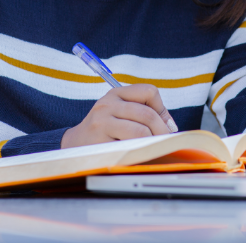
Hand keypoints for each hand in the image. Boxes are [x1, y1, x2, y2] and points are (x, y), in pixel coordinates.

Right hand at [61, 84, 175, 147]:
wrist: (74, 145)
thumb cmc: (104, 130)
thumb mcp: (119, 113)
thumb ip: (142, 113)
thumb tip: (170, 126)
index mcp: (116, 93)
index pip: (149, 91)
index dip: (162, 109)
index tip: (166, 125)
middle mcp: (108, 104)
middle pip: (147, 114)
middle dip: (162, 131)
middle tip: (166, 143)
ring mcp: (102, 122)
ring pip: (140, 131)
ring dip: (153, 142)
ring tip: (154, 149)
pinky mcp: (99, 141)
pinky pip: (129, 146)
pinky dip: (140, 152)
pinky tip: (140, 155)